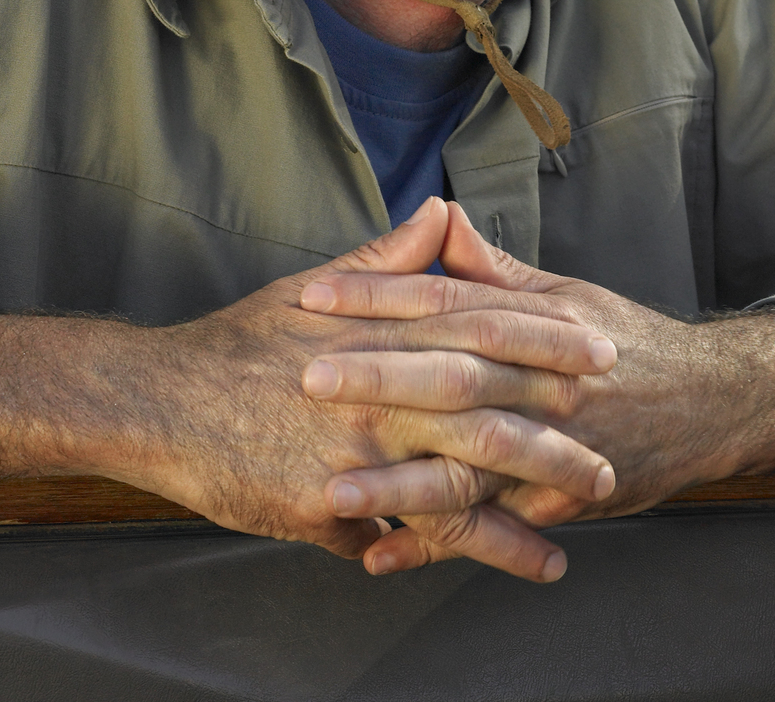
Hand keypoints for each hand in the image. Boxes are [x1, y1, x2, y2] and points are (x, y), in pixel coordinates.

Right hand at [122, 198, 617, 580]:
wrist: (156, 401)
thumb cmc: (238, 344)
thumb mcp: (316, 288)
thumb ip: (391, 258)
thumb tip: (441, 213)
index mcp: (387, 331)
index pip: (489, 330)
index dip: (552, 340)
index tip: (606, 345)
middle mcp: (385, 388)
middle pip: (494, 406)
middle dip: (561, 425)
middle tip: (619, 437)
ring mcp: (363, 448)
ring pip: (469, 476)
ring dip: (536, 496)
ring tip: (590, 508)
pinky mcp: (333, 502)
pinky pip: (418, 529)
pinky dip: (474, 547)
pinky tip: (524, 562)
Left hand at [299, 202, 774, 571]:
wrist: (713, 401)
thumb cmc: (628, 344)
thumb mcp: (567, 294)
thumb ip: (493, 270)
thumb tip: (437, 219)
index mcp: (541, 319)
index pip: (452, 299)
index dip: (383, 297)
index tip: (315, 295)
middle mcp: (546, 378)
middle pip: (456, 373)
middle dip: (380, 375)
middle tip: (306, 375)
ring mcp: (555, 442)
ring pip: (470, 461)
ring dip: (399, 480)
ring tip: (330, 490)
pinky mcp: (561, 496)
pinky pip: (490, 525)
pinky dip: (435, 543)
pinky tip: (381, 555)